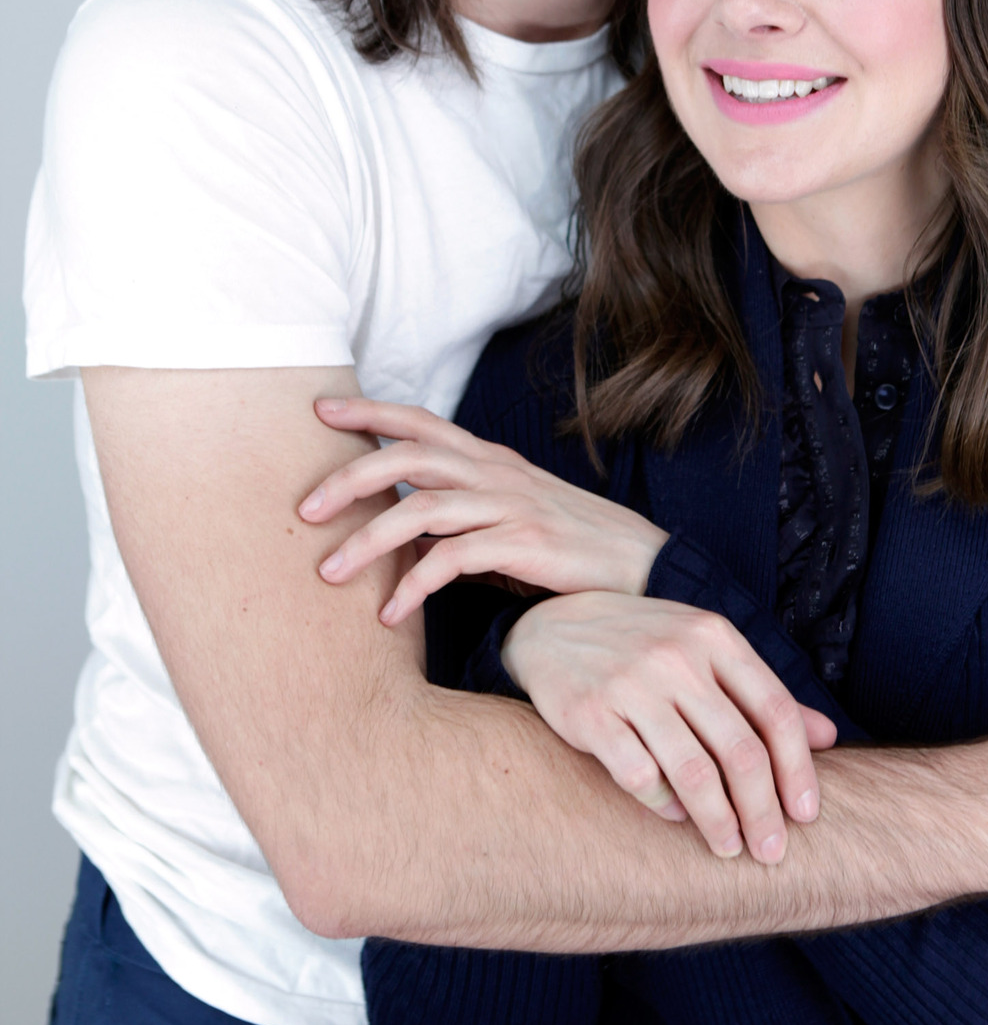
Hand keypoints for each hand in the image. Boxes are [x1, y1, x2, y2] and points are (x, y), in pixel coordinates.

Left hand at [299, 397, 667, 624]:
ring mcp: (512, 505)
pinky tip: (389, 614)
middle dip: (350, 476)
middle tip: (304, 508)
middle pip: (410, 456)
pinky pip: (455, 560)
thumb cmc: (572, 549)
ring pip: (423, 507)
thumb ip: (460, 522)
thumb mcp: (510, 522)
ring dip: (369, 539)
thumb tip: (406, 543)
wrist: (644, 568)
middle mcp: (497, 473)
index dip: (370, 412)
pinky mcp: (525, 544)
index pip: (421, 422)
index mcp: (490, 460)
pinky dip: (415, 585)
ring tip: (328, 572)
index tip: (319, 410)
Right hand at [501, 591, 837, 863]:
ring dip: (719, 821)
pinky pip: (640, 776)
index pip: (775, 711)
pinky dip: (664, 805)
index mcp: (715, 637)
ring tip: (730, 849)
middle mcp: (677, 657)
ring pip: (693, 771)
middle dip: (763, 812)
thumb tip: (829, 737)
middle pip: (740, 750)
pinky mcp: (590, 713)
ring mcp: (631, 683)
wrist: (550, 628)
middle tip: (772, 853)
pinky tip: (676, 817)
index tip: (806, 816)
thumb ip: (760, 693)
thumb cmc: (643, 646)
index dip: (798, 770)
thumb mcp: (705, 652)